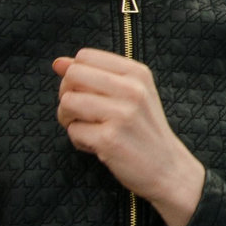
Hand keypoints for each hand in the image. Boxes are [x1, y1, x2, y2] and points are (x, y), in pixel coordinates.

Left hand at [53, 50, 205, 225]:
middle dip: (66, 94)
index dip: (75, 74)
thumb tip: (57, 63)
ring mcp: (121, 114)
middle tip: (80, 112)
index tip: (85, 92)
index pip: (85, 56)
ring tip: (88, 130)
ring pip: (68, 102)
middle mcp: (132, 89)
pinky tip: (97, 146)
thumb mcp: (131, 95)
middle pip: (72, 75)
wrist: (169, 169)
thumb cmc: (144, 130)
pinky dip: (79, 141)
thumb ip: (95, 75)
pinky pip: (73, 131)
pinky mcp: (110, 139)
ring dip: (69, 119)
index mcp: (137, 73)